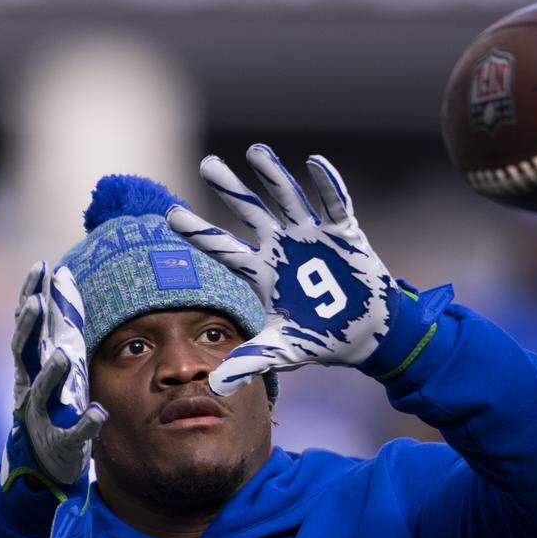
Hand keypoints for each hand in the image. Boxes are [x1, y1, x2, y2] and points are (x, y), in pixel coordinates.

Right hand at [1, 261, 106, 493]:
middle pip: (24, 352)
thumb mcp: (56, 361)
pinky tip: (98, 413)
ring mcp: (42, 416)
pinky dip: (85, 423)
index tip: (39, 267)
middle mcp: (30, 387)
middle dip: (29, 327)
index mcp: (31, 365)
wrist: (44, 462)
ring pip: (41, 393)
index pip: (28, 325)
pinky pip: (73, 433)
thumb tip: (64, 278)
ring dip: (51, 374)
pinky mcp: (61, 442)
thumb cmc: (53, 404)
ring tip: (63, 356)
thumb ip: (58, 325)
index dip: (30, 296)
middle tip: (36, 301)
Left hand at [166, 144, 403, 395]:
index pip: (223, 248)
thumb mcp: (283, 350)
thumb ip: (251, 360)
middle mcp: (282, 247)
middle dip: (231, 188)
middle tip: (209, 164)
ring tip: (256, 151)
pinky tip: (315, 162)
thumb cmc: (319, 338)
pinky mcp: (344, 234)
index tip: (170, 215)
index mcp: (262, 271)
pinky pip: (335, 205)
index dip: (199, 232)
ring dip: (274, 176)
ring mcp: (312, 237)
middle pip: (250, 211)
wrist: (365, 334)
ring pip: (288, 199)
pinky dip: (327, 184)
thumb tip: (214, 386)